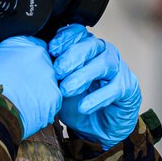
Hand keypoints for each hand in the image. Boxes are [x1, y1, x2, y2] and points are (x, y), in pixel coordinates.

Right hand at [0, 36, 61, 138]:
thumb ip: (9, 55)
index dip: (30, 60)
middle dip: (37, 75)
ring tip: (22, 101)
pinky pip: (52, 101)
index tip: (25, 69)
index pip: (36, 46)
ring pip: (49, 83)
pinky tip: (28, 110)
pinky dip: (43, 107)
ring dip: (40, 91)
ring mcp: (50, 76)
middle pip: (45, 64)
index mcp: (24, 44)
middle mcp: (40, 55)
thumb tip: (13, 61)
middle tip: (22, 87)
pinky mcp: (56, 96)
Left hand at [49, 25, 141, 149]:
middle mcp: (103, 54)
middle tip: (58, 71)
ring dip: (83, 75)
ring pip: (103, 63)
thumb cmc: (78, 102)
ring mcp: (117, 69)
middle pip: (91, 44)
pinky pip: (114, 88)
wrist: (98, 128)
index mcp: (86, 48)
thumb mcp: (59, 86)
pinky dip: (97, 98)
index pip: (78, 32)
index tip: (52, 48)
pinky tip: (84, 106)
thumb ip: (52, 73)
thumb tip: (34, 64)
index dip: (66, 37)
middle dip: (72, 56)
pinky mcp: (127, 88)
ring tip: (67, 90)